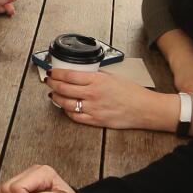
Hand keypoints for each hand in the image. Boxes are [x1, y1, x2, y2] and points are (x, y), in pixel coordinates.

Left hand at [48, 70, 173, 130]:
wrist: (144, 108)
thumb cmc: (132, 92)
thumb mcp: (112, 77)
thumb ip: (95, 75)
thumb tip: (81, 74)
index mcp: (97, 80)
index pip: (69, 75)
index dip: (56, 74)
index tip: (51, 72)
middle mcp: (92, 93)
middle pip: (63, 88)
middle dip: (52, 84)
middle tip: (49, 82)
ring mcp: (93, 108)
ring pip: (66, 103)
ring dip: (56, 98)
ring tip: (53, 94)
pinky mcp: (95, 120)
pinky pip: (75, 117)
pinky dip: (66, 111)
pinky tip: (65, 107)